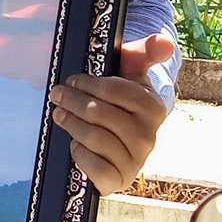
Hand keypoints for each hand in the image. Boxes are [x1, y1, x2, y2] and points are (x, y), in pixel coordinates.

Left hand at [48, 33, 176, 195]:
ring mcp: (135, 161)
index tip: (72, 80)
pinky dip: (79, 154)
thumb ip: (145, 52)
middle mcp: (148, 137)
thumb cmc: (124, 100)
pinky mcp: (118, 180)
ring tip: (59, 113)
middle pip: (98, 113)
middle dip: (72, 100)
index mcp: (153, 108)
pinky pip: (93, 167)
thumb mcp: (133, 73)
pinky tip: (75, 144)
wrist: (126, 138)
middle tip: (57, 94)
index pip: (114, 90)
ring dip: (70, 123)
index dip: (88, 83)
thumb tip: (164, 41)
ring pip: (92, 137)